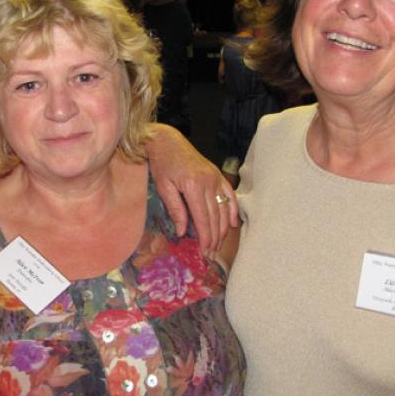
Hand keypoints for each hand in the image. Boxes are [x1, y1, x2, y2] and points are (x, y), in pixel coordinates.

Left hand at [146, 123, 238, 249]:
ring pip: (224, 209)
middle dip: (214, 237)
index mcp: (193, 186)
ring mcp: (215, 177)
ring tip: (218, 244)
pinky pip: (229, 195)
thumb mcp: (164, 188)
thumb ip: (175, 210)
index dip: (206, 237)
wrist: (167, 141)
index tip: (205, 251)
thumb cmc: (162, 164)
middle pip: (215, 217)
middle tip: (211, 253)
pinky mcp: (217, 174)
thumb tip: (183, 232)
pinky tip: (232, 224)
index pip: (203, 218)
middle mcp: (208, 182)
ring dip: (222, 229)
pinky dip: (232, 210)